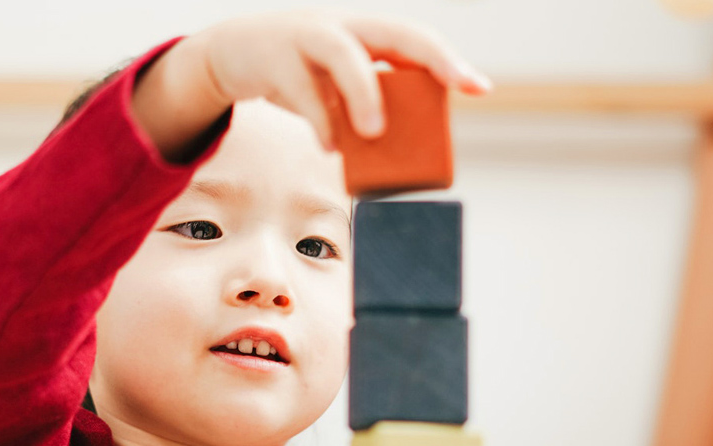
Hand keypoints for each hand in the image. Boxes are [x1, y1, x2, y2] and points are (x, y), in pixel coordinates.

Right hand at [131, 11, 491, 160]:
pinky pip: (302, 90)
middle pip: (393, 31)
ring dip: (363, 91)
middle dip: (431, 57)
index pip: (415, 40)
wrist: (233, 52)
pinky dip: (319, 121)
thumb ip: (365, 105)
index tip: (479, 88)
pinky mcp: (274, 59)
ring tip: (375, 133)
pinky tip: (331, 147)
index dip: (448, 60)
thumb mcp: (336, 84)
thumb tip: (398, 152)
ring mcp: (306, 37)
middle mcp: (342, 27)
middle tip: (455, 88)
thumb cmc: (300, 73)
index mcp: (365, 33)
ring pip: (342, 52)